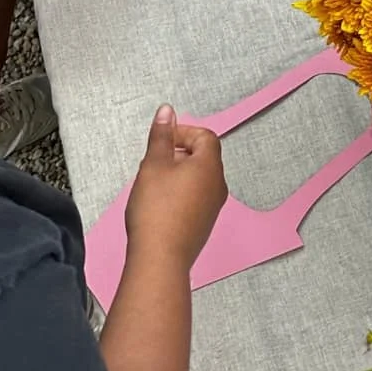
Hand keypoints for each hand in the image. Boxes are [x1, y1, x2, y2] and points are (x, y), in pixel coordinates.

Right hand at [124, 104, 227, 270]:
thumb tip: (167, 111)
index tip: (161, 142)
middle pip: (203, 157)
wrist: (160, 259)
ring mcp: (213, 208)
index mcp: (210, 166)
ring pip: (198, 179)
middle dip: (178, 154)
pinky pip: (196, 199)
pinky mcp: (204, 225)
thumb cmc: (156, 208)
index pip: (205, 136)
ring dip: (178, 175)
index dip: (183, 133)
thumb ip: (161, 136)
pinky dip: (180, 194)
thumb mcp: (153, 165)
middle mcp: (218, 185)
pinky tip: (159, 206)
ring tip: (153, 185)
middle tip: (153, 163)